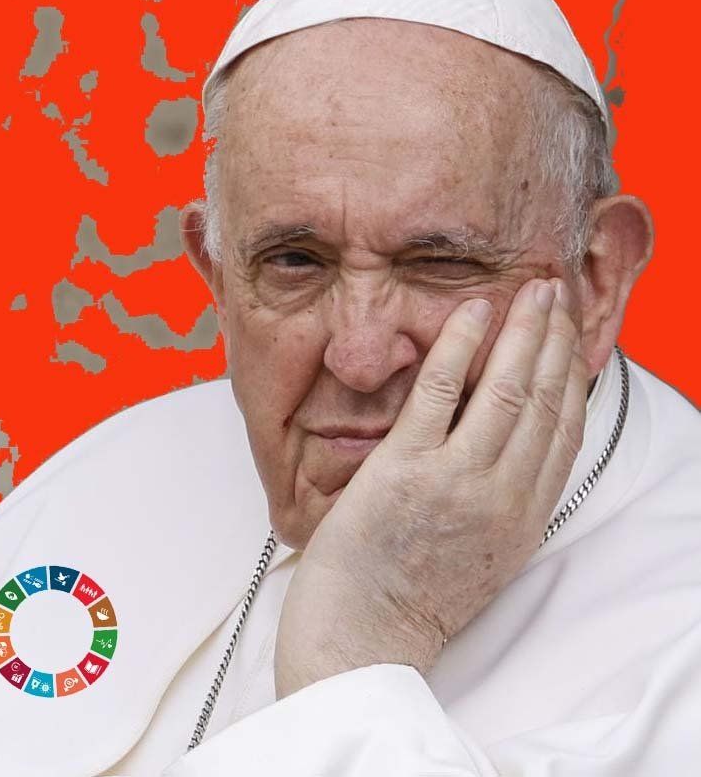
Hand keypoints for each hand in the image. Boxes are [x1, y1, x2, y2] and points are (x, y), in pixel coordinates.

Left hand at [274, 277, 587, 697]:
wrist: (360, 641)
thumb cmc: (407, 601)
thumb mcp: (478, 558)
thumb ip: (499, 505)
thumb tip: (502, 454)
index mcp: (522, 518)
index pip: (564, 432)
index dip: (572, 376)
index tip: (570, 339)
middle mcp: (503, 497)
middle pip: (547, 401)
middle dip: (556, 340)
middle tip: (558, 295)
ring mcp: (457, 482)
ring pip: (508, 389)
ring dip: (523, 331)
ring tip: (531, 290)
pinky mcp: (406, 470)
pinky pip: (443, 394)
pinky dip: (461, 346)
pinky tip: (472, 311)